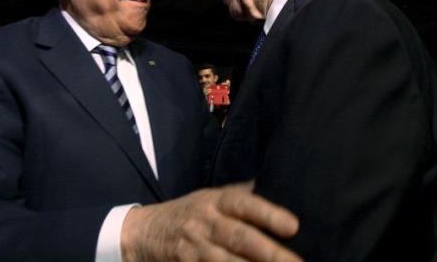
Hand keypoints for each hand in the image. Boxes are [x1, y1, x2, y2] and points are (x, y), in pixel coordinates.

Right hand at [121, 182, 300, 261]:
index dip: (268, 214)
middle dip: (270, 253)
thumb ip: (239, 195)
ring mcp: (193, 249)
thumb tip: (272, 182)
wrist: (143, 233)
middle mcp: (205, 223)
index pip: (243, 204)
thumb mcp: (209, 196)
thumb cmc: (188, 213)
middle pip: (240, 237)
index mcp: (214, 201)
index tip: (293, 226)